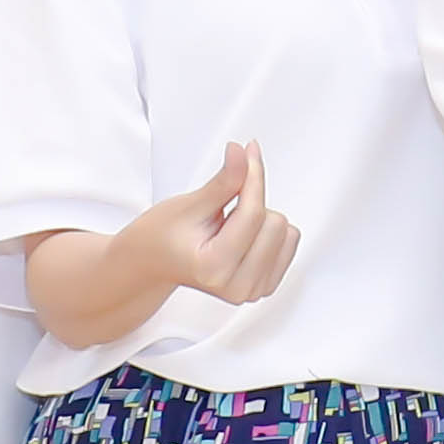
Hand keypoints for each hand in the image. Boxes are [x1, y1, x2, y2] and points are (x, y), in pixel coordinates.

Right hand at [120, 140, 300, 312]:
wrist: (153, 263)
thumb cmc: (163, 235)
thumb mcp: (190, 204)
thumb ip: (224, 181)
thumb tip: (242, 152)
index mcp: (214, 268)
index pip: (253, 213)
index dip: (253, 175)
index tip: (249, 151)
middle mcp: (237, 287)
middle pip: (276, 223)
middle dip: (252, 206)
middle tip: (222, 213)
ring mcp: (253, 292)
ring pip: (287, 233)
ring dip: (261, 221)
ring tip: (228, 230)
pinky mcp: (264, 288)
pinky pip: (290, 243)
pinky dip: (268, 233)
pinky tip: (241, 240)